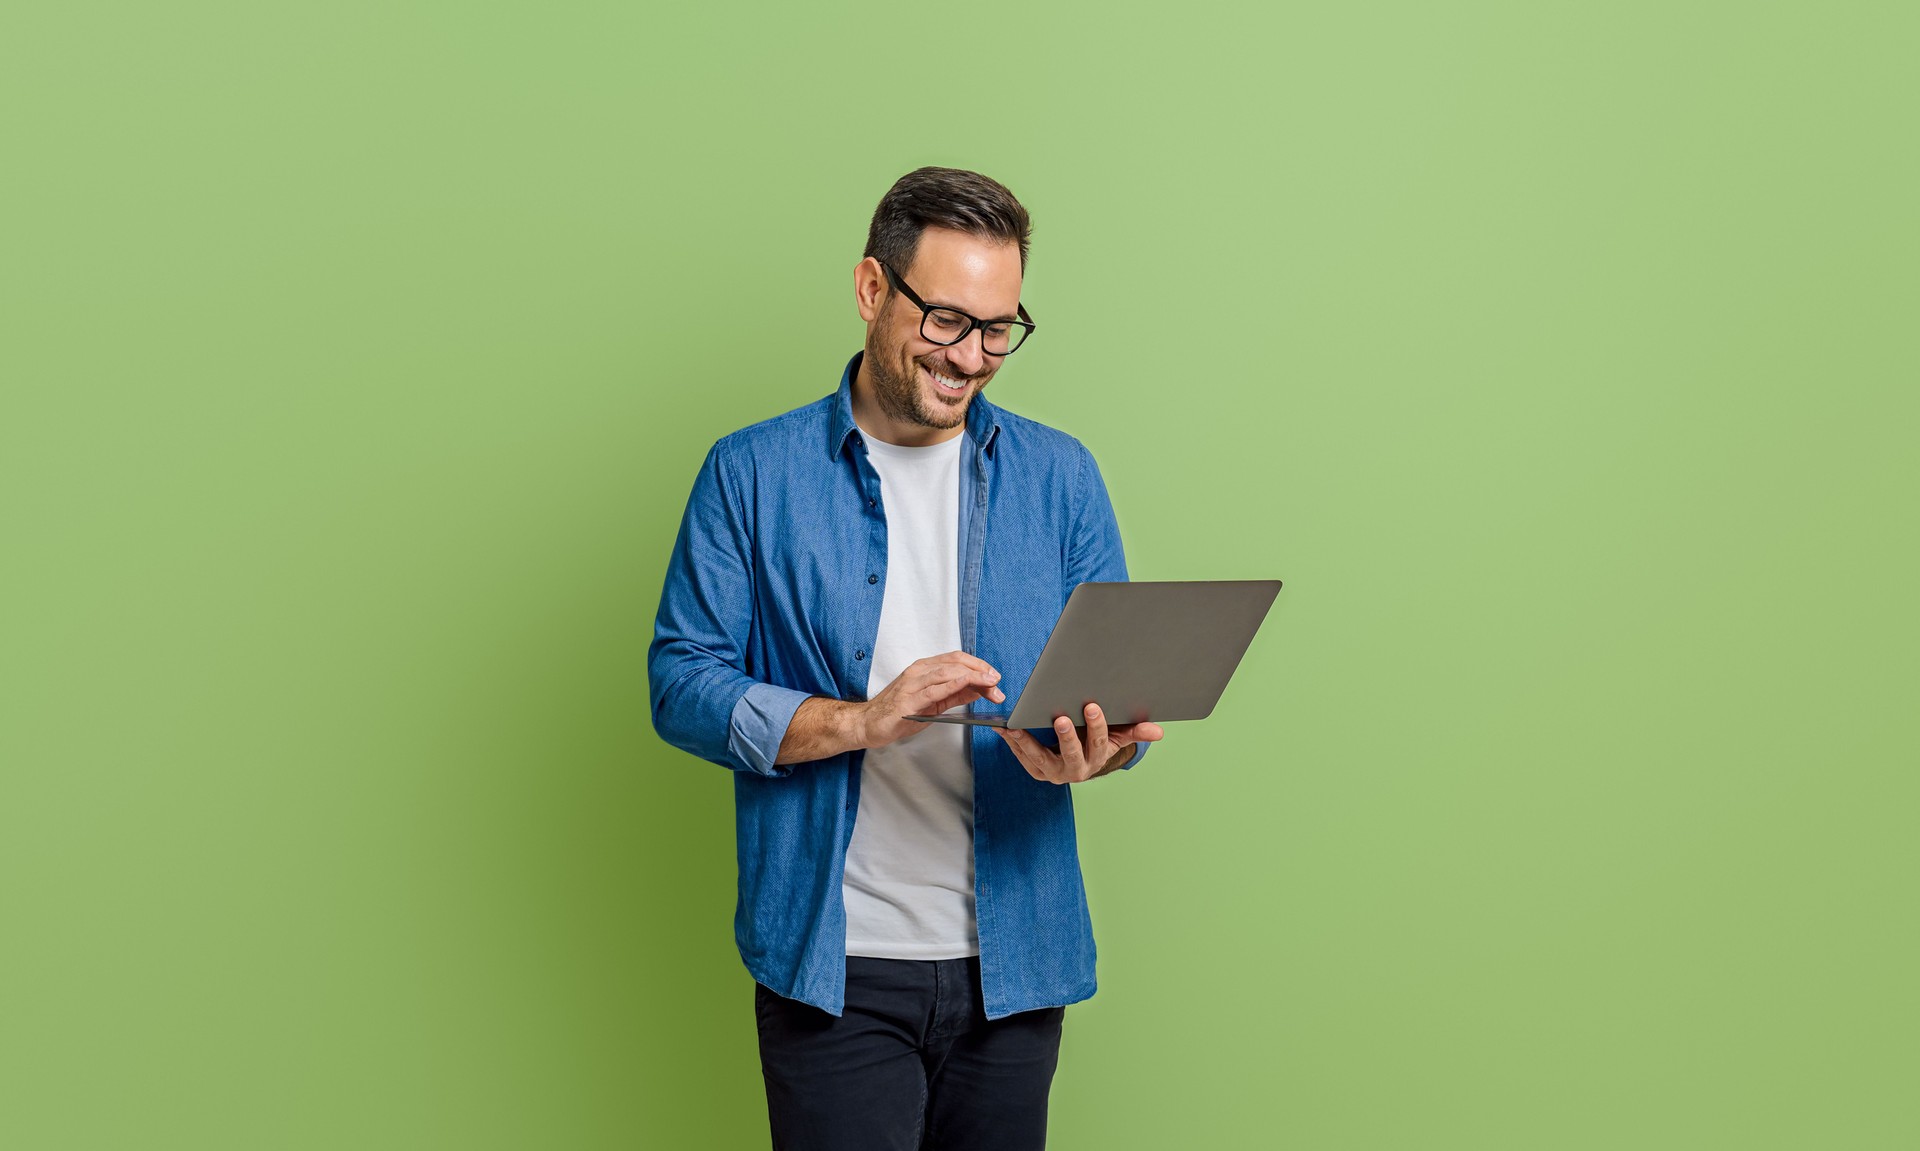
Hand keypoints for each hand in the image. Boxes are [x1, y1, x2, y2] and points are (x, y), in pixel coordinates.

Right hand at [858, 651, 1005, 748]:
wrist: (867, 724)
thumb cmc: (897, 712)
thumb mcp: (932, 703)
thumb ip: (955, 695)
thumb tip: (979, 689)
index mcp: (924, 669)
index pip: (956, 659)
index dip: (978, 665)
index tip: (994, 676)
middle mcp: (918, 672)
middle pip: (956, 663)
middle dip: (980, 671)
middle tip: (998, 683)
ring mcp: (912, 684)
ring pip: (948, 672)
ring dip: (973, 677)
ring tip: (990, 684)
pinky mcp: (908, 700)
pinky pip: (935, 689)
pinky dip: (954, 685)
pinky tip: (968, 686)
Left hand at [994, 703, 1163, 783]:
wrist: (1080, 761)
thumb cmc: (1098, 742)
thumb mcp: (1118, 737)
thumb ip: (1135, 731)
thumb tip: (1159, 732)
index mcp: (1097, 760)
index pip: (1099, 742)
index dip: (1097, 725)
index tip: (1091, 706)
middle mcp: (1075, 771)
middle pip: (1071, 754)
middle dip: (1067, 736)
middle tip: (1060, 718)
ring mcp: (1054, 773)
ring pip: (1040, 759)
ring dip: (1027, 742)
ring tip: (1016, 726)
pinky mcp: (1036, 771)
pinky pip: (1023, 758)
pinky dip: (1012, 743)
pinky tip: (1003, 728)